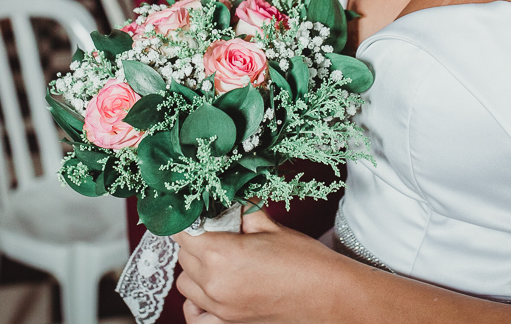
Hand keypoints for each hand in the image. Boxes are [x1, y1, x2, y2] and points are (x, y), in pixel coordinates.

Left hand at [173, 208, 340, 323]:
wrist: (327, 295)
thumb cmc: (304, 261)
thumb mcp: (270, 226)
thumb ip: (242, 211)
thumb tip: (228, 199)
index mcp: (221, 254)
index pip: (184, 232)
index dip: (190, 220)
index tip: (198, 214)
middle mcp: (214, 284)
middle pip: (184, 255)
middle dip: (196, 240)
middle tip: (218, 231)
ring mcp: (219, 308)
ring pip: (185, 282)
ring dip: (195, 268)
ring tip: (218, 259)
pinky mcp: (228, 323)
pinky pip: (194, 316)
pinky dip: (195, 302)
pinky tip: (210, 289)